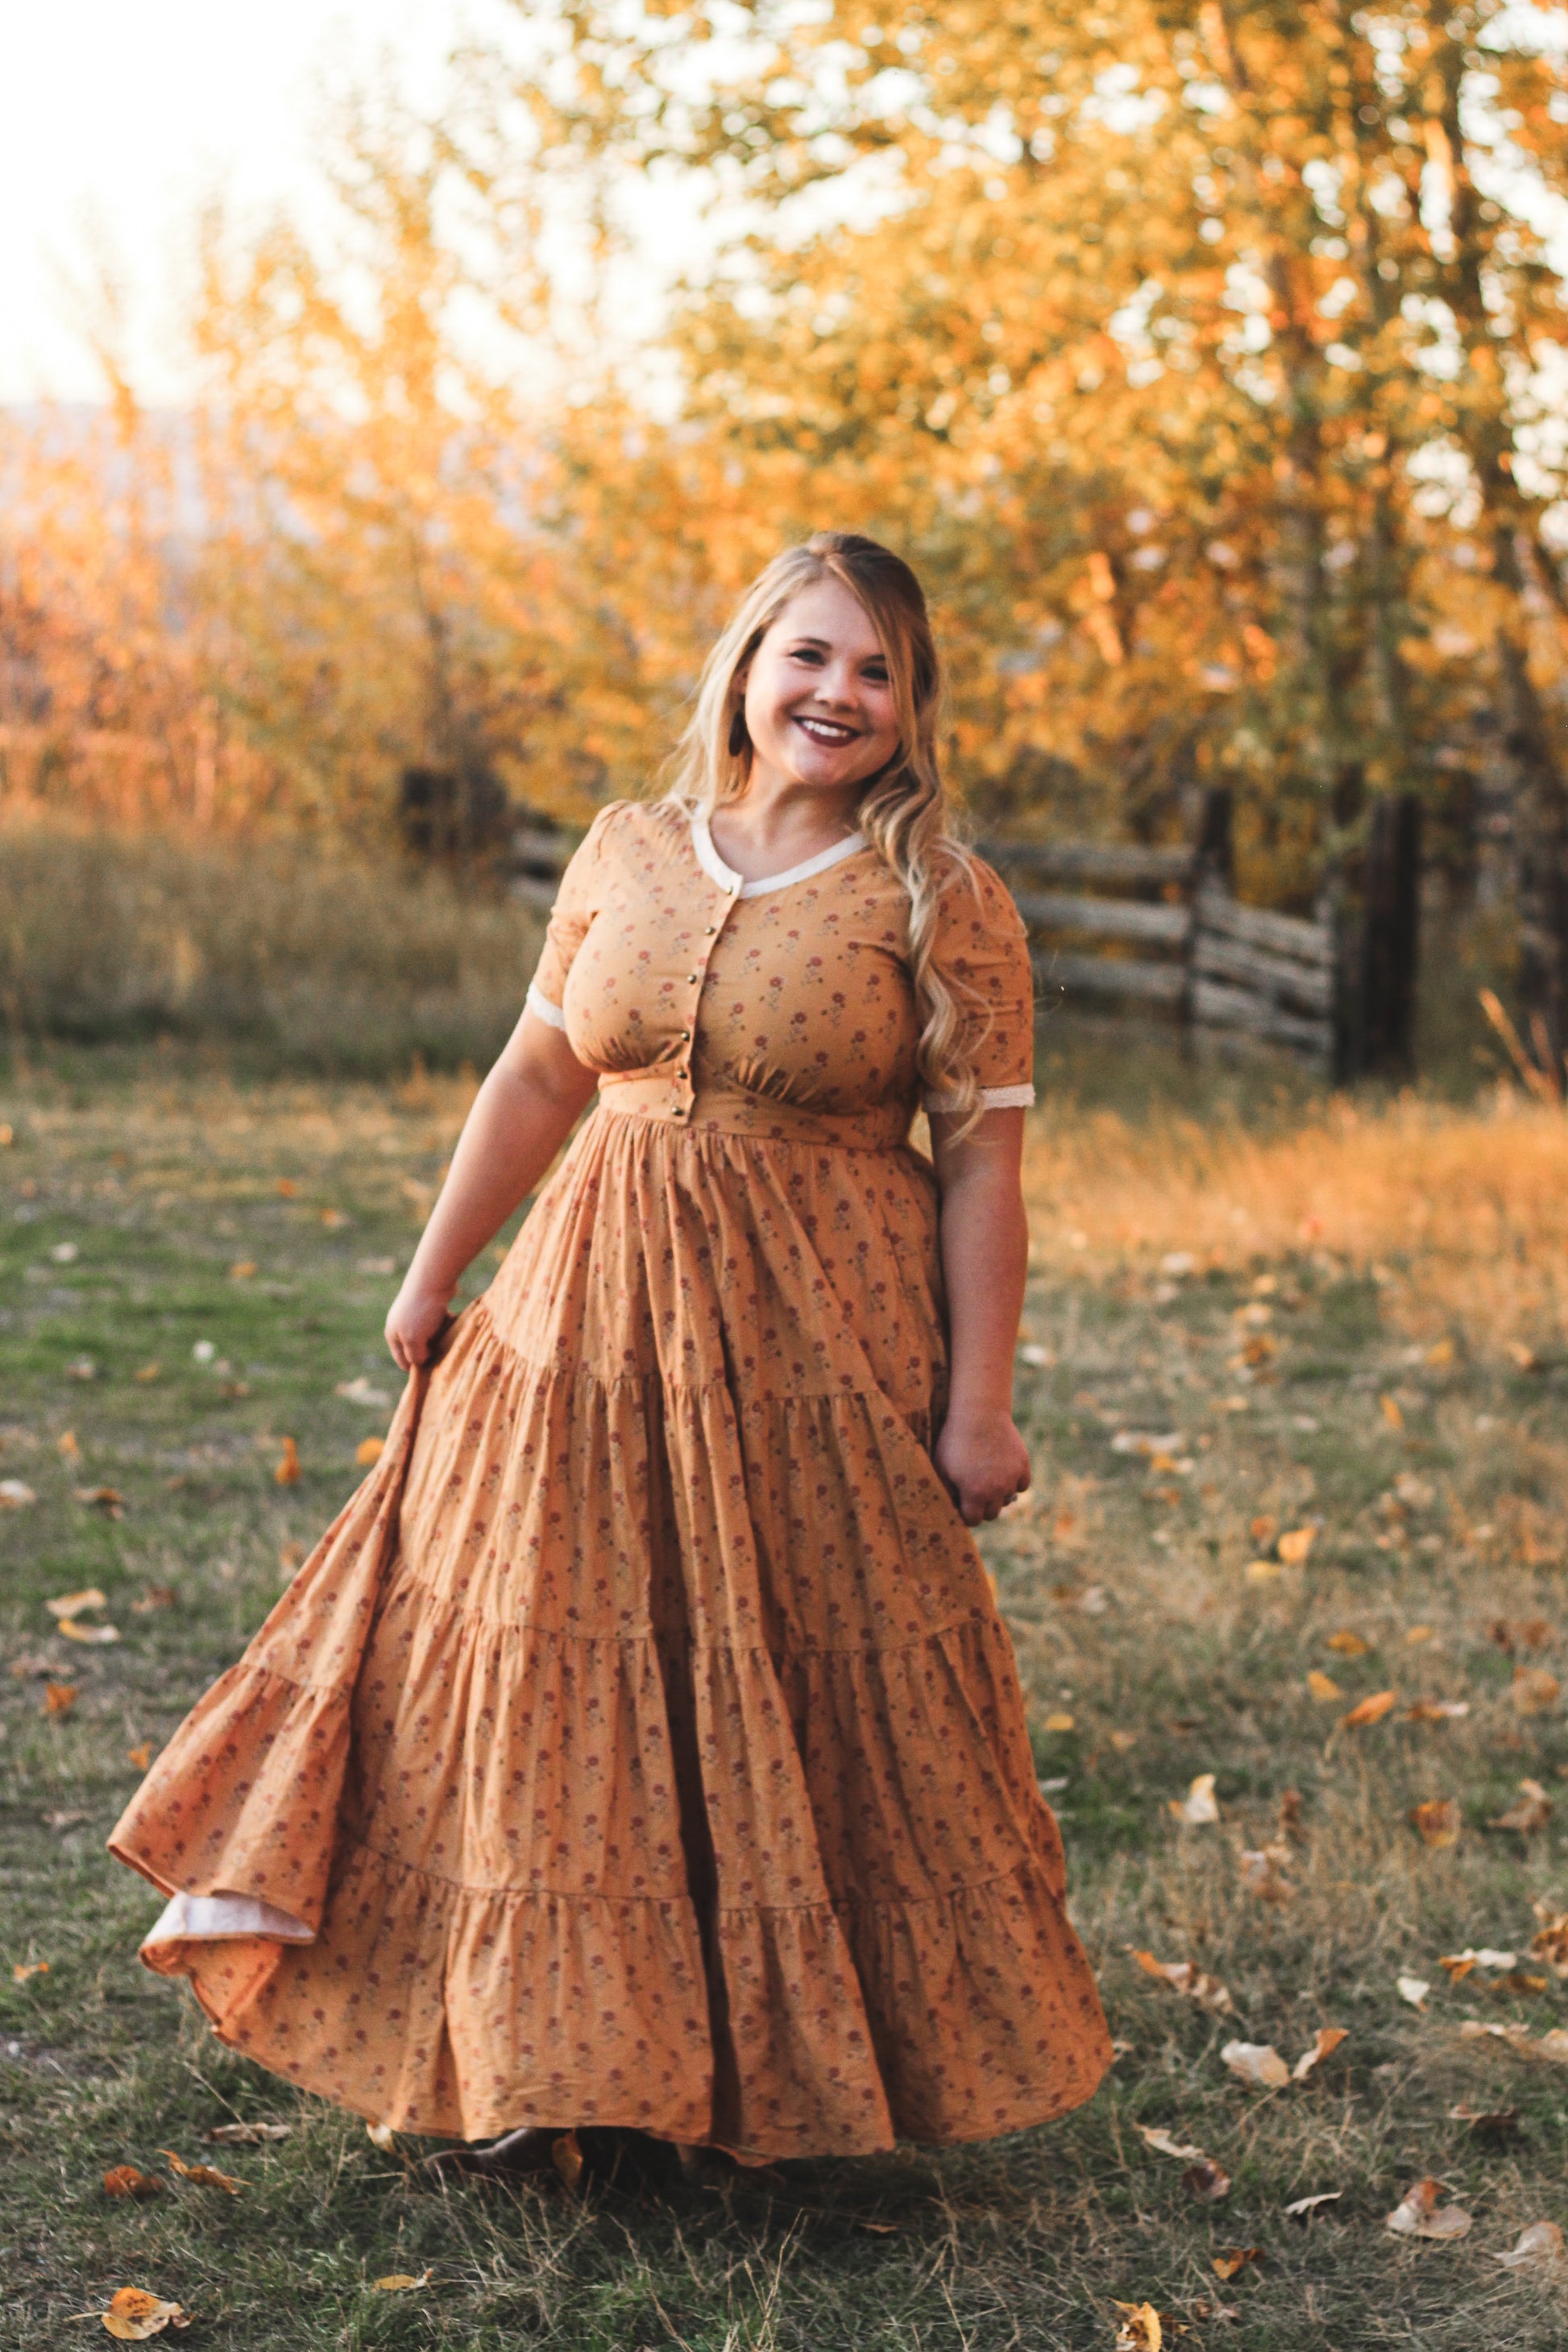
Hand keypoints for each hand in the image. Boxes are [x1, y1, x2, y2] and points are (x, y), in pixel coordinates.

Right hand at [385, 1276, 452, 1371]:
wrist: (433, 1280)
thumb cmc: (421, 1312)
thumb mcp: (413, 1339)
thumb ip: (414, 1356)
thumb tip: (421, 1362)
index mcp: (393, 1335)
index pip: (402, 1360)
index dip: (417, 1366)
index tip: (432, 1367)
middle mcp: (401, 1325)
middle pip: (417, 1348)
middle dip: (429, 1351)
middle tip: (441, 1350)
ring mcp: (415, 1315)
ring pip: (429, 1336)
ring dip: (439, 1338)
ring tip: (446, 1334)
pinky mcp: (429, 1307)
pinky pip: (438, 1323)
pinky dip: (445, 1325)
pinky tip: (450, 1320)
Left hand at [935, 1409, 1031, 1526]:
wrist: (979, 1414)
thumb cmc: (955, 1440)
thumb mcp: (942, 1467)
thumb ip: (946, 1491)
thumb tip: (951, 1508)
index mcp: (974, 1494)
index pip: (973, 1520)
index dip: (965, 1514)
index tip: (962, 1504)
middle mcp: (996, 1491)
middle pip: (991, 1513)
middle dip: (981, 1506)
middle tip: (975, 1491)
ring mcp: (1011, 1478)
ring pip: (1007, 1500)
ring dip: (998, 1494)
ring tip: (987, 1478)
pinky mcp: (1023, 1465)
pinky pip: (1021, 1485)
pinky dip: (1014, 1482)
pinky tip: (1003, 1472)